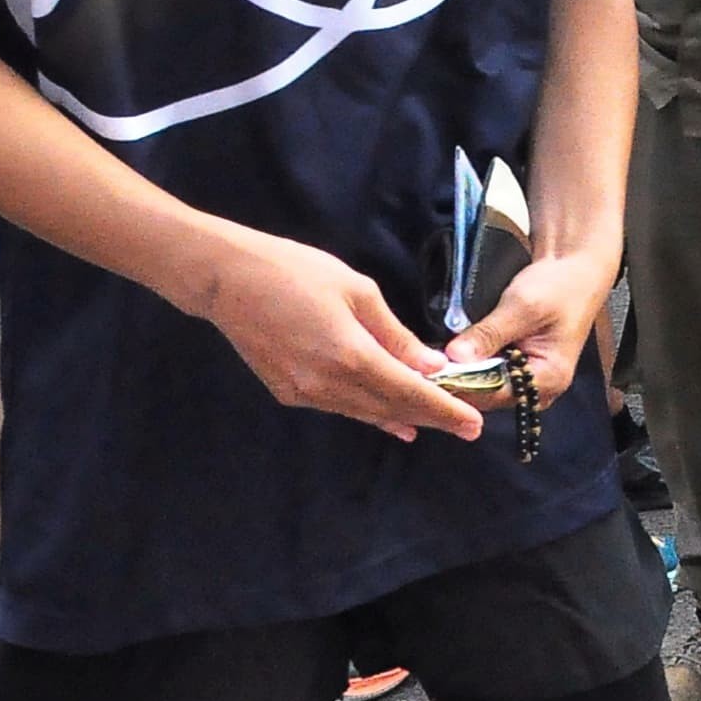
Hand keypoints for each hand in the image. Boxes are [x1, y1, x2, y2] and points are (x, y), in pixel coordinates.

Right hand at [198, 227, 481, 440]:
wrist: (227, 280)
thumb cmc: (296, 272)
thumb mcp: (357, 292)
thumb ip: (395, 334)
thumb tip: (431, 366)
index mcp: (350, 355)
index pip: (408, 392)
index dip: (444, 410)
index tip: (473, 425)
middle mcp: (327, 384)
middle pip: (389, 409)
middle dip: (430, 419)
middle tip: (466, 428)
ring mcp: (303, 392)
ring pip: (364, 412)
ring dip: (401, 417)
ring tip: (434, 422)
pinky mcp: (286, 392)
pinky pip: (339, 407)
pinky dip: (369, 412)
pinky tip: (389, 417)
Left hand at [443, 243, 620, 410]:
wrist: (577, 270)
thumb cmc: (559, 286)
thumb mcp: (522, 306)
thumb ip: (489, 334)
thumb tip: (453, 357)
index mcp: (548, 378)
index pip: (493, 394)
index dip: (459, 384)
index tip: (427, 371)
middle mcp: (539, 388)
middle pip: (488, 395)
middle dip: (458, 380)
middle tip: (423, 365)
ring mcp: (529, 380)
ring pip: (485, 386)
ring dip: (462, 373)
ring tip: (432, 360)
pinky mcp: (519, 368)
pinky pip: (489, 375)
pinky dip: (470, 365)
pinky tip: (451, 355)